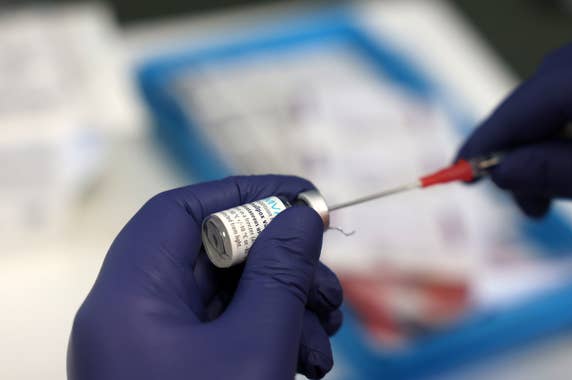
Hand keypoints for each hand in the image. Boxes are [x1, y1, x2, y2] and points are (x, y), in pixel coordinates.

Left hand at [68, 175, 342, 379]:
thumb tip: (302, 215)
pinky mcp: (181, 373)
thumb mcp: (256, 348)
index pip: (181, 212)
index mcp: (130, 298)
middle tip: (329, 284)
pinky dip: (274, 335)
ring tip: (325, 336)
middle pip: (212, 255)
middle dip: (281, 263)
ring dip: (287, 304)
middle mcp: (135, 317)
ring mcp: (157, 349)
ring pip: (230, 296)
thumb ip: (281, 273)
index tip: (304, 198)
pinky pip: (231, 333)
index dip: (244, 194)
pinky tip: (308, 363)